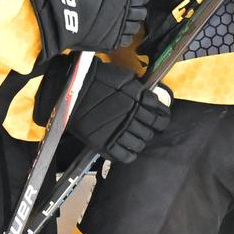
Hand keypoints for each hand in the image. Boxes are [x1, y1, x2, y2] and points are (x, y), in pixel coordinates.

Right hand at [26, 0, 147, 59]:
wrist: (56, 12)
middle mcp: (126, 5)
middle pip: (142, 5)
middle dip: (136, 3)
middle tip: (127, 3)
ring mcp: (120, 25)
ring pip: (137, 23)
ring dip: (132, 19)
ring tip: (122, 18)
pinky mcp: (113, 41)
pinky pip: (127, 39)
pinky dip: (123, 34)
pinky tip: (116, 30)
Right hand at [34, 57, 171, 163]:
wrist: (71, 89)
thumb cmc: (97, 79)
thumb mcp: (124, 77)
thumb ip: (140, 89)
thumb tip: (150, 98)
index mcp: (138, 102)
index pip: (160, 118)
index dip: (162, 120)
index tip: (159, 120)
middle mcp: (131, 117)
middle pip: (150, 132)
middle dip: (149, 131)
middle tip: (143, 129)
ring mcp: (118, 132)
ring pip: (139, 144)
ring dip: (139, 142)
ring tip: (134, 139)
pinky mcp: (105, 143)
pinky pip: (124, 156)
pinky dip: (129, 155)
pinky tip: (127, 150)